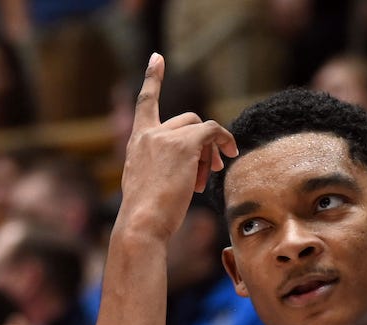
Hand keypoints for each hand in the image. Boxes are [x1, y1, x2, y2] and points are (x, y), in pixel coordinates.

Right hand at [117, 53, 237, 242]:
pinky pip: (212, 131)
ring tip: (209, 176)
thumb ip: (162, 168)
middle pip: (186, 120)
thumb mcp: (147, 186)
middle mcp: (148, 135)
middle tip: (208, 170)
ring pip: (200, 129)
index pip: (144, 103)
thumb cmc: (145, 217)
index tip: (156, 58)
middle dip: (201, 144)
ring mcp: (165, 137)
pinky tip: (230, 154)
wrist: (141, 224)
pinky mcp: (184, 144)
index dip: (152, 79)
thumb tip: (193, 168)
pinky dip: (224, 140)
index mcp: (136, 143)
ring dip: (210, 151)